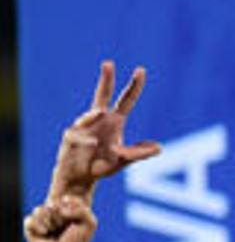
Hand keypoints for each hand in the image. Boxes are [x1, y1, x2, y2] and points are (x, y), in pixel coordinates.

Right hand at [24, 192, 99, 241]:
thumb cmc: (79, 240)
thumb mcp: (89, 223)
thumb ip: (82, 210)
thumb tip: (61, 209)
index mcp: (66, 208)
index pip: (65, 198)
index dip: (69, 207)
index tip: (73, 218)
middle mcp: (53, 212)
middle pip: (51, 203)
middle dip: (59, 216)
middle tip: (63, 226)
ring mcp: (41, 220)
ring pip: (39, 210)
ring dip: (49, 221)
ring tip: (53, 230)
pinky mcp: (31, 228)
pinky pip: (30, 220)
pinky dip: (38, 226)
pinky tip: (44, 232)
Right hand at [50, 62, 161, 198]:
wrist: (80, 178)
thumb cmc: (101, 165)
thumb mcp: (123, 160)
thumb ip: (138, 153)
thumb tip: (158, 148)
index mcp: (114, 122)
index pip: (126, 100)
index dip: (133, 87)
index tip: (140, 70)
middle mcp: (98, 119)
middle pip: (103, 95)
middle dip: (106, 80)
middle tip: (109, 63)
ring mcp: (83, 125)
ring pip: (89, 118)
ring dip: (93, 123)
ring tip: (98, 129)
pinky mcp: (70, 136)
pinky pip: (80, 137)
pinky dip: (86, 143)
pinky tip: (90, 146)